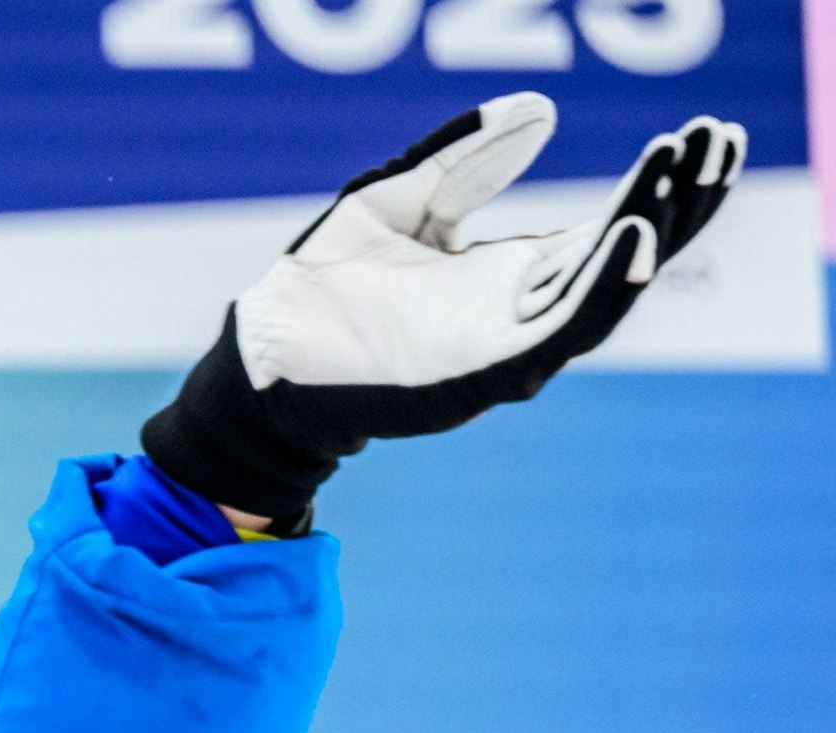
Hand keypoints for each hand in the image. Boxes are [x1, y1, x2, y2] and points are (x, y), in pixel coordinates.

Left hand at [144, 96, 743, 525]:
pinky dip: (603, 285)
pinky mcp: (482, 373)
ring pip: (605, 289)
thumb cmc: (323, 284)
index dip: (659, 183)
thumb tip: (541, 110)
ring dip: (653, 229)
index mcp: (508, 275)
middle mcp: (519, 311)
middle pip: (626, 256)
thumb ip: (463, 158)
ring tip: (683, 171)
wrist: (262, 352)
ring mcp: (506, 345)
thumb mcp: (396, 199)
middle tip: (720, 138)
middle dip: (680, 199)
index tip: (698, 133)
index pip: (608, 225)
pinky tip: (633, 232)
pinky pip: (560, 331)